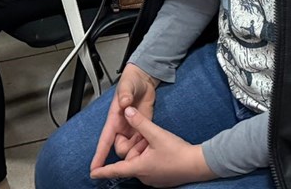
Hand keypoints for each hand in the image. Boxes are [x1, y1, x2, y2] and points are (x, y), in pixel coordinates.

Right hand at [89, 64, 158, 169]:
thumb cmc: (131, 81)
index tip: (94, 170)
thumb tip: (125, 102)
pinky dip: (145, 143)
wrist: (144, 79)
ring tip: (147, 136)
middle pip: (120, 148)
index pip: (105, 140)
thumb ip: (125, 94)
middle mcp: (121, 126)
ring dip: (138, 146)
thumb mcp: (127, 85)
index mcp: (114, 118)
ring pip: (131, 148)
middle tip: (139, 137)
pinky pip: (141, 142)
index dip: (99, 155)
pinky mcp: (142, 128)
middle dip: (128, 149)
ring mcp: (132, 128)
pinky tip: (151, 137)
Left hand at [91, 107, 214, 186]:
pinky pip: (149, 165)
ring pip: (140, 162)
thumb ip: (140, 122)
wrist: (198, 165)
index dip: (102, 170)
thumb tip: (127, 111)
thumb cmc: (177, 153)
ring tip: (154, 140)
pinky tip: (160, 148)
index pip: (115, 169)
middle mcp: (143, 176)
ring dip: (143, 150)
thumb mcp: (156, 134)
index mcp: (138, 167)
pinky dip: (150, 155)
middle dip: (133, 147)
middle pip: (129, 160)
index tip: (92, 172)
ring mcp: (152, 179)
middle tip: (143, 135)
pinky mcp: (161, 178)